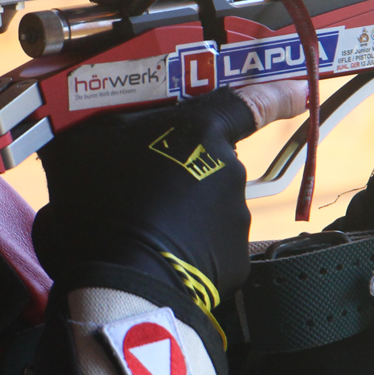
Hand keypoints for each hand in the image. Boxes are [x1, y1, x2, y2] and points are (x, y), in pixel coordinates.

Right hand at [33, 82, 305, 306]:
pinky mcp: (233, 261)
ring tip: (139, 226)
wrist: (122, 284)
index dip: (275, 94)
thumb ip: (91, 124)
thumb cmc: (102, 207)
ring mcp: (235, 218)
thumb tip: (74, 115)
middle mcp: (227, 170)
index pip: (248, 102)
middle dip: (181, 168)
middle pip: (209, 158)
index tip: (299, 90)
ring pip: (207, 204)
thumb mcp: (78, 148)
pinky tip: (155, 252)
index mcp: (198, 131)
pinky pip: (210, 244)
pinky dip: (188, 246)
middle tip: (138, 186)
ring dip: (181, 210)